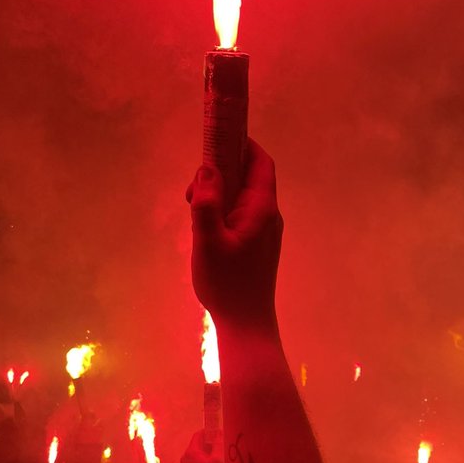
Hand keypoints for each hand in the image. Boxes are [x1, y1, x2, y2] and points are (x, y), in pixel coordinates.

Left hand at [180, 431, 222, 462]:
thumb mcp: (217, 460)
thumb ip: (218, 444)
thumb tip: (219, 432)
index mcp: (191, 451)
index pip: (198, 434)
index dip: (208, 431)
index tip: (218, 432)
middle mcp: (186, 455)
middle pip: (198, 442)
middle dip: (209, 441)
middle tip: (221, 444)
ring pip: (198, 451)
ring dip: (208, 450)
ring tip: (218, 455)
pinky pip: (196, 458)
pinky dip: (204, 457)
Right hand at [186, 139, 282, 329]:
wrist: (247, 323)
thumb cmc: (227, 283)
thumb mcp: (208, 241)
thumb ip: (206, 203)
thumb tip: (207, 169)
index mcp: (261, 208)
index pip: (260, 161)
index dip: (242, 143)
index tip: (216, 138)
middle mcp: (269, 214)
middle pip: (250, 176)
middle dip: (222, 171)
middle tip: (194, 190)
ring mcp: (265, 230)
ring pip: (243, 196)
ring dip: (219, 193)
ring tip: (195, 210)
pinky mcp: (258, 244)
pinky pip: (241, 213)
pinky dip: (223, 209)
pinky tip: (205, 228)